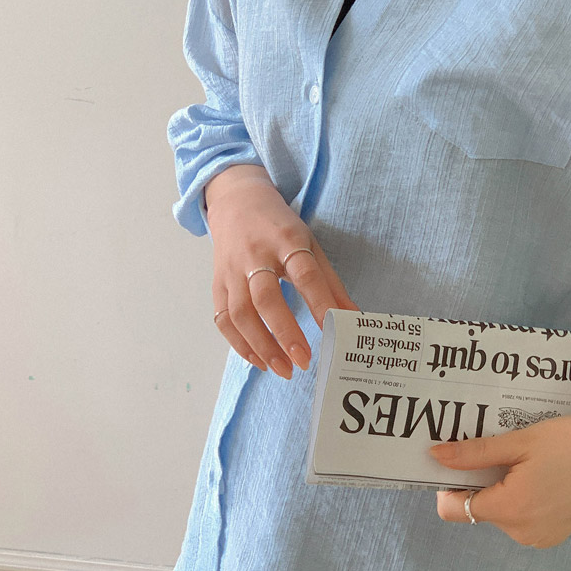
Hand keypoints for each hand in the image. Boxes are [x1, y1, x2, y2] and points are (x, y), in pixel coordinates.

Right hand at [204, 166, 359, 377]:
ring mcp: (232, 270)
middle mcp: (255, 255)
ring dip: (261, 345)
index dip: (319, 303)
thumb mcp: (311, 243)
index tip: (332, 330)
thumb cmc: (279, 227)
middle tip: (304, 361)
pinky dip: (239, 344)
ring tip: (283, 369)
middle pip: (265, 297)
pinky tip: (259, 360)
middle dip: (284, 332)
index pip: (305, 274)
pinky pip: (223, 318)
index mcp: (286, 240)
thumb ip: (330, 282)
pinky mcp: (217, 283)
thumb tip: (353, 317)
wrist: (237, 201)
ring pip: (240, 313)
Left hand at [428, 401, 570, 549]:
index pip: (454, 509)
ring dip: (505, 491)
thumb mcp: (520, 441)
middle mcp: (522, 533)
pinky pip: (524, 520)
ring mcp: (541, 538)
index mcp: (509, 509)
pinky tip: (548, 476)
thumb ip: (475, 454)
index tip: (461, 462)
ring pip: (502, 514)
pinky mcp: (557, 534)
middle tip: (509, 453)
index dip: (449, 485)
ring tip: (533, 463)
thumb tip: (435, 456)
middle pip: (480, 510)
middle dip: (484, 483)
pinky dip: (525, 500)